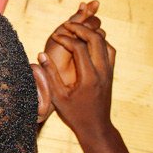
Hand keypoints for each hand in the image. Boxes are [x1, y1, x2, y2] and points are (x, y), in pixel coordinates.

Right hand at [36, 10, 117, 137]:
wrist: (96, 127)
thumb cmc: (75, 114)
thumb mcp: (58, 97)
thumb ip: (50, 75)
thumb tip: (41, 54)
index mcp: (89, 78)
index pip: (80, 48)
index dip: (66, 39)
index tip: (55, 36)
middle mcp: (102, 72)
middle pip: (96, 39)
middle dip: (81, 29)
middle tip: (67, 25)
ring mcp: (109, 72)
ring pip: (105, 43)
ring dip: (91, 34)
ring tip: (76, 31)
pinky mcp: (111, 73)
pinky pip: (109, 50)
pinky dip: (98, 42)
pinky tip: (87, 43)